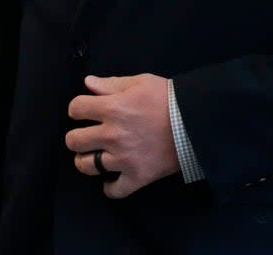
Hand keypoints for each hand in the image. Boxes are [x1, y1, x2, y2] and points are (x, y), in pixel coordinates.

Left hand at [65, 73, 179, 198]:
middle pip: (74, 140)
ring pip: (87, 166)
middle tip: (87, 135)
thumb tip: (88, 83)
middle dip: (76, 136)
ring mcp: (123, 159)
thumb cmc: (169, 98)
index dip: (77, 108)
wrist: (198, 122)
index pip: (76, 108)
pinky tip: (111, 180)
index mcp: (112, 108)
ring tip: (94, 156)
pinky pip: (115, 190)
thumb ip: (112, 84)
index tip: (84, 111)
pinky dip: (110, 187)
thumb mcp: (141, 82)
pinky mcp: (137, 176)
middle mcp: (112, 135)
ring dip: (86, 160)